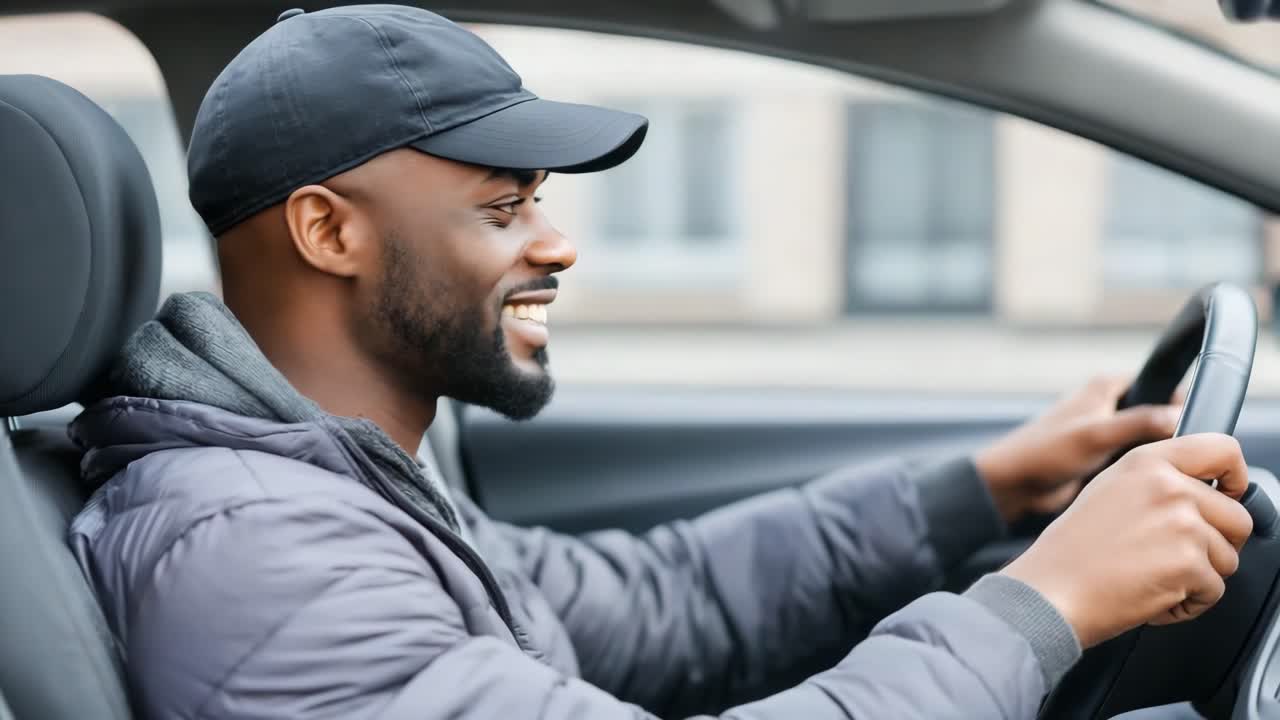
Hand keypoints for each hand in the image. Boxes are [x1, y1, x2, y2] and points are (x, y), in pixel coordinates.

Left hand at [975, 376, 1182, 521]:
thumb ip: (1139, 423)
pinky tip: (1156, 484)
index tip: (1202, 428)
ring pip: (1148, 440)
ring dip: (1160, 454)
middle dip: (1175, 433)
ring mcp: (1105, 432)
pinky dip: (1146, 469)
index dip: (1183, 403)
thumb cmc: (1043, 452)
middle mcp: (1107, 405)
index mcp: (1106, 387)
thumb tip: (1180, 417)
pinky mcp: (1101, 456)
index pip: (1161, 385)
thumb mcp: (1095, 434)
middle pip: (1159, 415)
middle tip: (1193, 456)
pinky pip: (1135, 460)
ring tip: (1176, 472)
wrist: (1012, 484)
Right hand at [1000, 434, 1252, 647]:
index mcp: (1147, 462)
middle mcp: (1169, 487)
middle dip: (1217, 546)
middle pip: (1238, 518)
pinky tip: (1150, 596)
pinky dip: (1187, 604)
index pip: (1223, 449)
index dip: (1237, 476)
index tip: (1231, 495)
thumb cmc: (1071, 551)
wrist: (1049, 590)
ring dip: (1199, 578)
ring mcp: (1182, 525)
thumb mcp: (1109, 490)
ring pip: (1228, 558)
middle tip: (1174, 558)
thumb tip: (1203, 492)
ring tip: (1152, 576)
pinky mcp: (1188, 564)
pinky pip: (1214, 592)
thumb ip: (1157, 481)